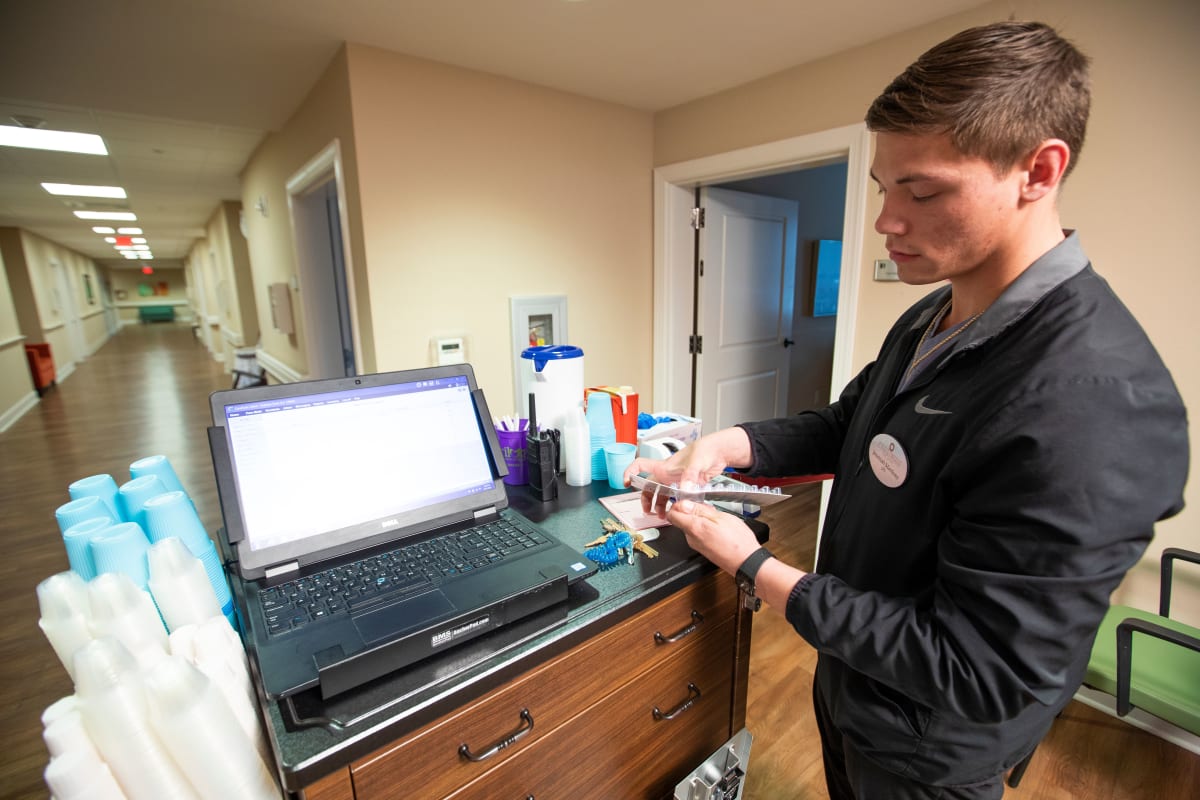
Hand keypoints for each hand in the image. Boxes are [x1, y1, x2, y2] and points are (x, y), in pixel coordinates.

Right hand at [622, 427, 752, 516]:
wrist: (719, 452)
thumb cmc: (704, 450)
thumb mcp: (695, 463)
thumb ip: (689, 478)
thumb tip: (684, 490)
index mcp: (664, 466)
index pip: (640, 466)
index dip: (630, 473)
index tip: (626, 483)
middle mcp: (667, 474)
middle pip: (650, 487)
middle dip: (646, 499)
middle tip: (648, 511)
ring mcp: (676, 480)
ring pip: (662, 494)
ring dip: (660, 505)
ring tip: (663, 515)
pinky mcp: (687, 486)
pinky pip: (676, 497)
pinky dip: (674, 505)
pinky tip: (678, 510)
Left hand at [666, 499, 760, 575]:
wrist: (746, 562)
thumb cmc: (737, 541)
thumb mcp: (720, 517)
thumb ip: (699, 510)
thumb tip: (683, 504)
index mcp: (694, 528)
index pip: (671, 514)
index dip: (679, 504)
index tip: (689, 500)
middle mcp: (691, 538)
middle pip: (682, 519)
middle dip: (693, 511)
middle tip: (709, 509)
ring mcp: (696, 545)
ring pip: (691, 526)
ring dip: (701, 519)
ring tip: (718, 519)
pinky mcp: (703, 549)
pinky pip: (699, 534)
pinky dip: (706, 528)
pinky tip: (719, 528)